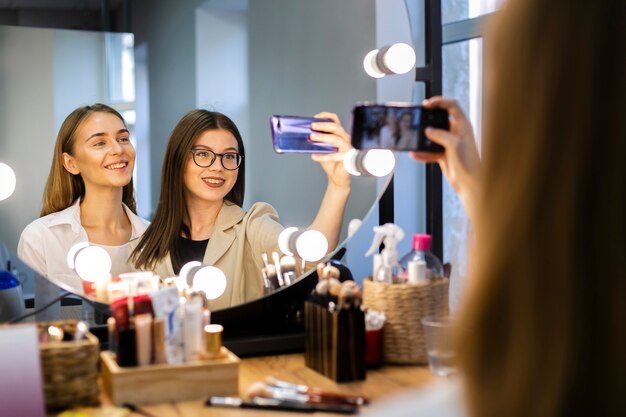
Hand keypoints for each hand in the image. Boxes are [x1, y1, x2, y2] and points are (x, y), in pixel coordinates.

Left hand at [309, 112, 351, 189]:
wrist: (337, 176)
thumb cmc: (331, 162)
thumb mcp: (322, 148)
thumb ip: (318, 141)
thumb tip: (305, 135)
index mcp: (339, 134)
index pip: (335, 120)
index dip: (325, 116)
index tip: (315, 118)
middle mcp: (345, 139)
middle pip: (336, 127)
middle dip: (323, 125)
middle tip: (312, 126)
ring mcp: (348, 148)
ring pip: (336, 139)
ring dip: (323, 137)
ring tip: (312, 138)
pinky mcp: (348, 158)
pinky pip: (335, 156)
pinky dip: (324, 156)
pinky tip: (314, 157)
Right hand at [410, 96, 480, 219]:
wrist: (469, 183)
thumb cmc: (469, 163)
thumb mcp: (454, 145)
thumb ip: (440, 135)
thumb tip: (429, 130)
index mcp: (463, 126)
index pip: (452, 106)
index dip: (440, 102)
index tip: (427, 104)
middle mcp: (456, 133)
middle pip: (440, 121)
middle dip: (429, 121)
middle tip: (419, 120)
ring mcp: (450, 144)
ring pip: (433, 137)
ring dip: (424, 139)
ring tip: (415, 140)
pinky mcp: (444, 155)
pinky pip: (430, 151)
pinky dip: (423, 153)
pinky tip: (416, 154)